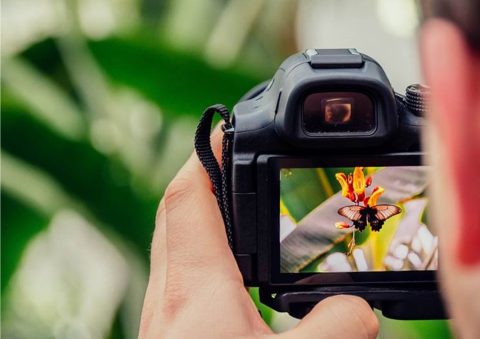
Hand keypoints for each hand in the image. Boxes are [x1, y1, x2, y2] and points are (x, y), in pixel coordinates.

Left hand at [139, 128, 378, 337]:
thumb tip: (361, 308)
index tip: (227, 130)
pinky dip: (201, 253)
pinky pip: (177, 273)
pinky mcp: (168, 331)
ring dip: (201, 216)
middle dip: (203, 177)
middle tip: (233, 162)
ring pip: (173, 242)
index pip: (188, 196)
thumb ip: (335, 327)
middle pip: (175, 211)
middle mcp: (169, 292)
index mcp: (195, 287)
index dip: (207, 155)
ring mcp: (162, 313)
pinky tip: (229, 272)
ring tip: (236, 208)